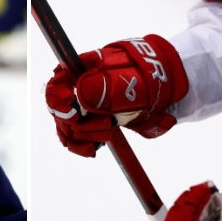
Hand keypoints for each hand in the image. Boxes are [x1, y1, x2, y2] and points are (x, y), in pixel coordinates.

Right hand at [44, 35, 187, 156]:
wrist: (165, 83)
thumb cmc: (147, 75)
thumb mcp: (131, 79)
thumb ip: (106, 87)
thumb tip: (81, 96)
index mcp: (82, 70)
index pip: (56, 85)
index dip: (58, 101)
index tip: (74, 113)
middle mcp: (79, 88)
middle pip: (59, 111)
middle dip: (77, 124)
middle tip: (106, 126)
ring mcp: (86, 106)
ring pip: (68, 128)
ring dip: (84, 136)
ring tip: (109, 132)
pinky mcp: (93, 122)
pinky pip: (77, 139)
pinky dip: (82, 146)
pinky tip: (94, 149)